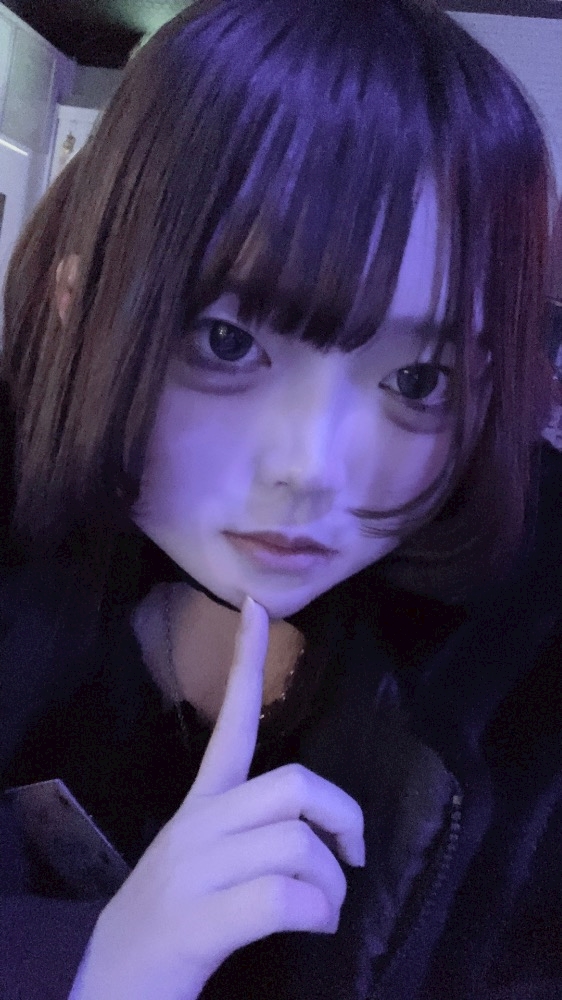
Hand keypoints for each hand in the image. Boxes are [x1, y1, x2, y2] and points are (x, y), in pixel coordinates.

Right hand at [75, 597, 364, 999]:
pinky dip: (317, 914)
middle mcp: (197, 825)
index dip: (246, 662)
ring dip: (330, 884)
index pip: (232, 722)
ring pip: (296, 844)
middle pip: (293, 785)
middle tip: (351, 856)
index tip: (257, 604)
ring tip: (323, 910)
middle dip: (341, 818)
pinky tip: (315, 928)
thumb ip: (250, 827)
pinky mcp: (200, 920)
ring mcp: (196, 872)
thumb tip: (317, 826)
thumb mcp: (205, 858)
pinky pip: (284, 897)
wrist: (115, 984)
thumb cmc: (172, 918)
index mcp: (201, 804)